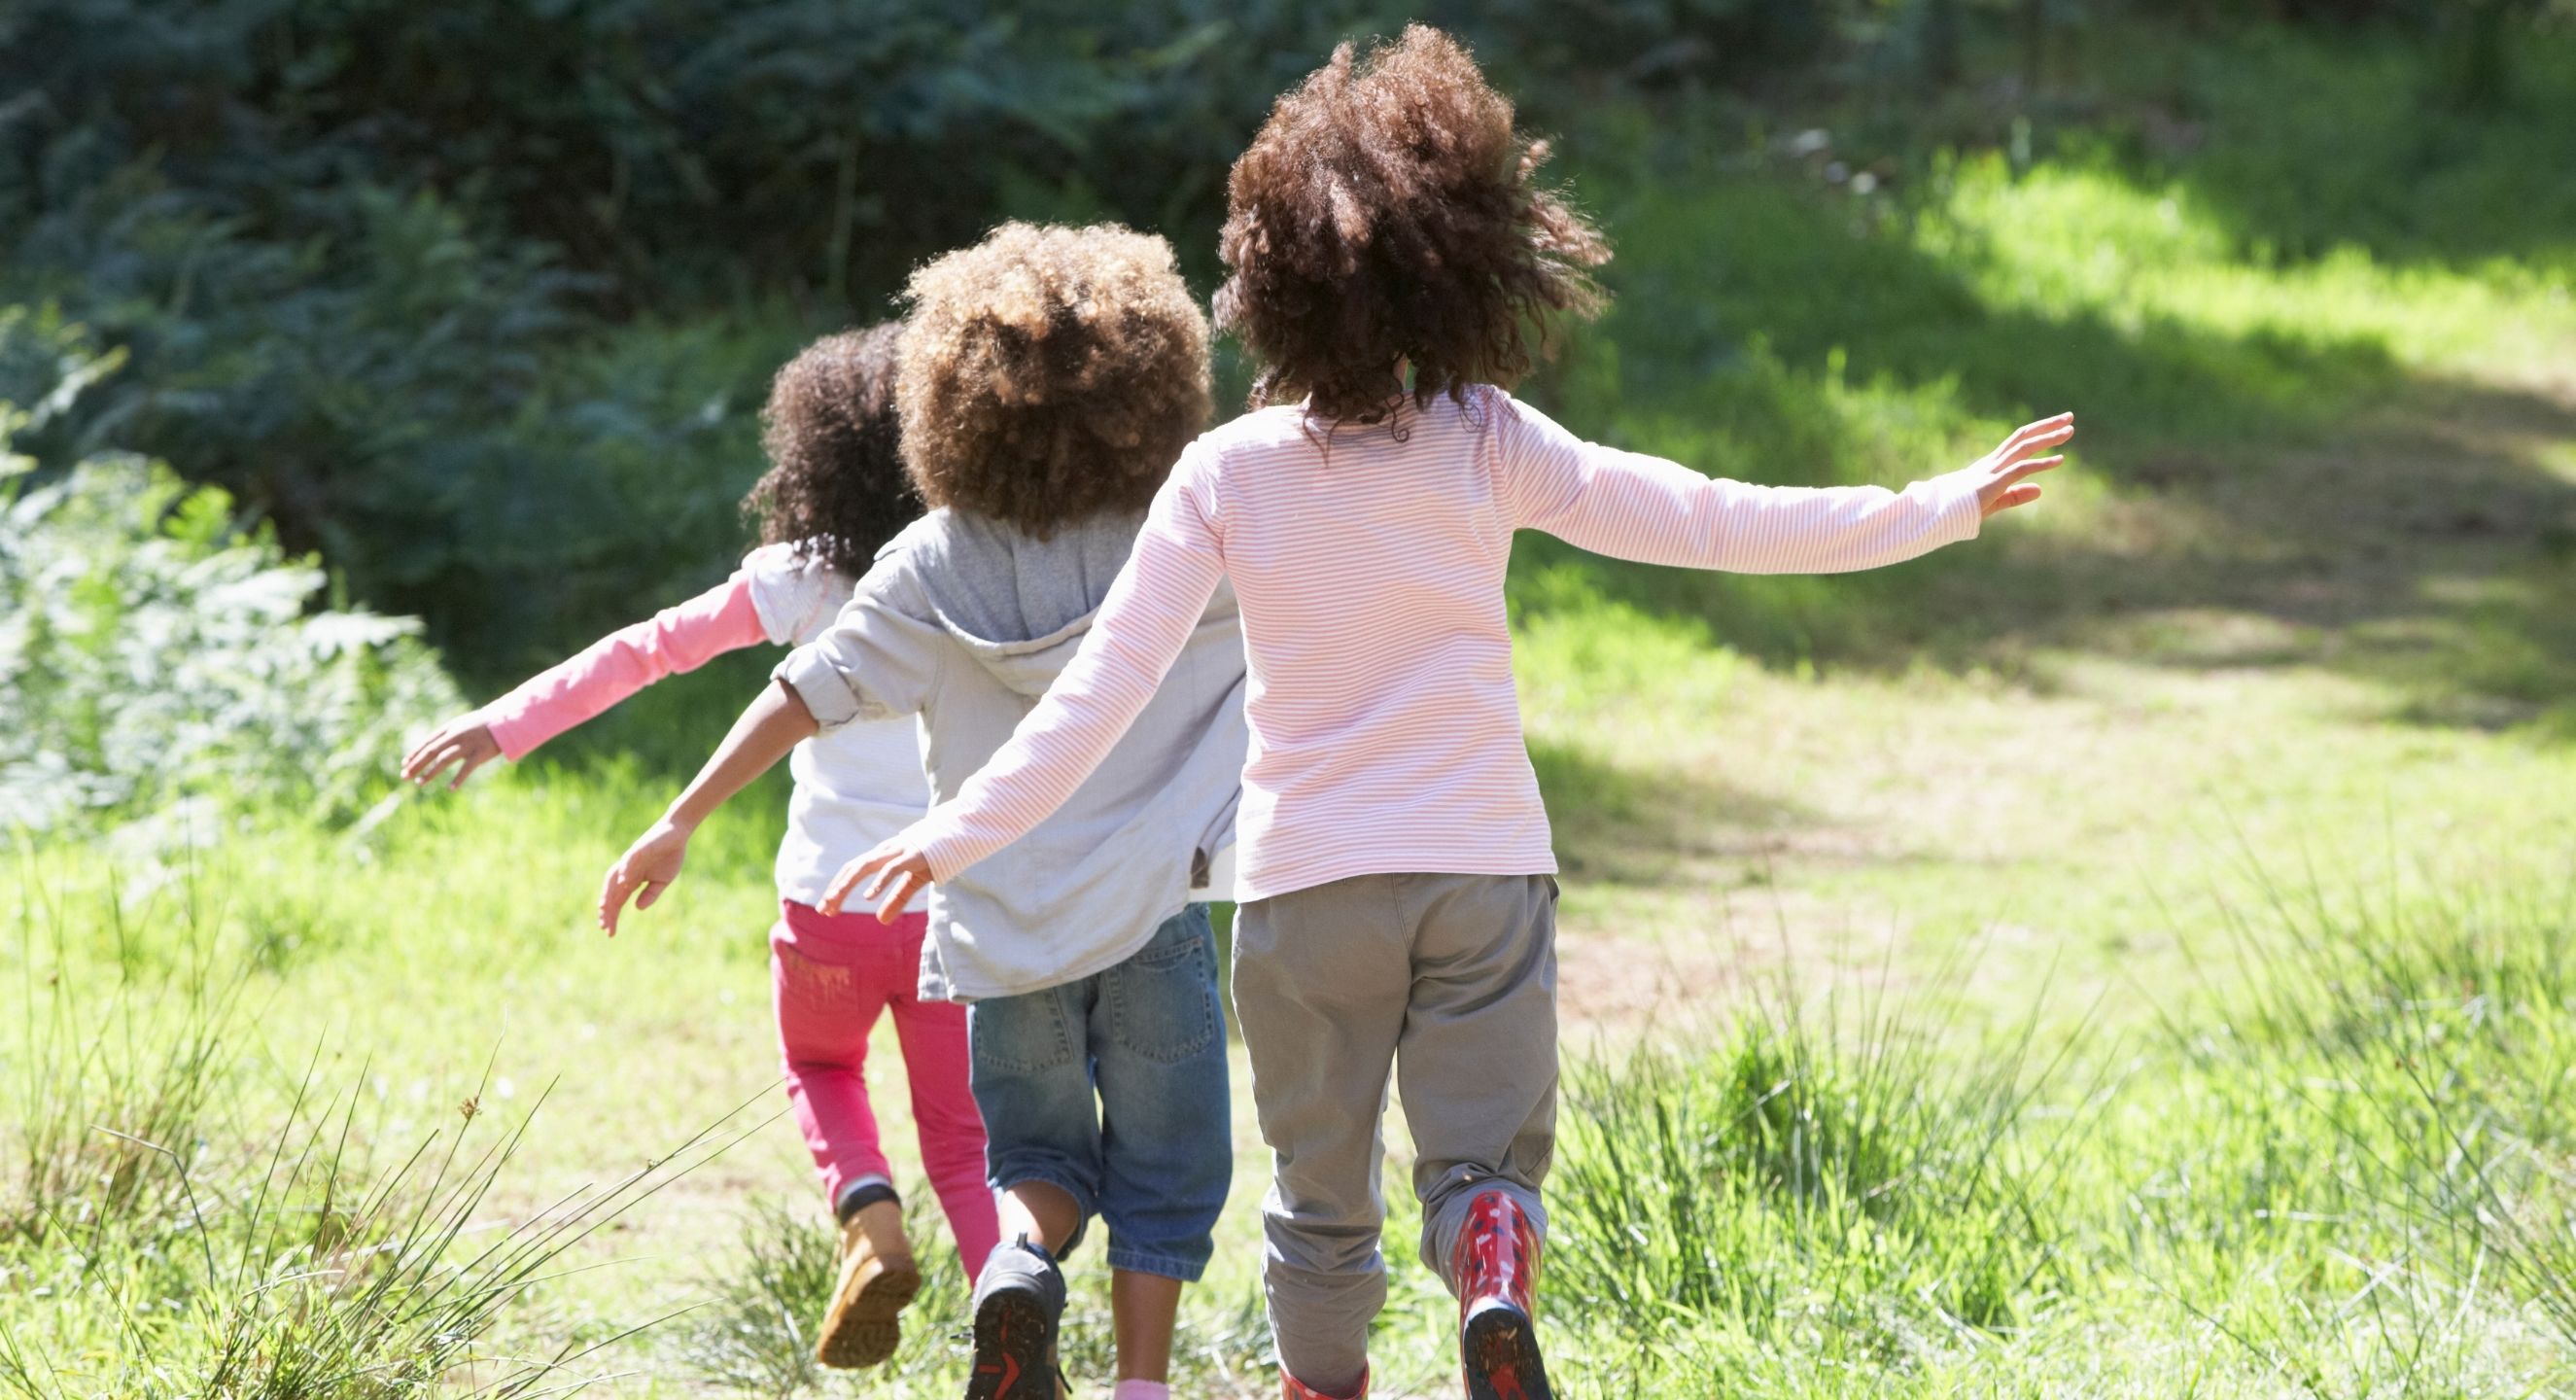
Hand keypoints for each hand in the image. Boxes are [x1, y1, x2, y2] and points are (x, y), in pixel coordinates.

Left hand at [402, 714, 502, 789]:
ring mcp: (468, 745)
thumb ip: (448, 735)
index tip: (404, 764)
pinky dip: (457, 779)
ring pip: (444, 760)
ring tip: (420, 783)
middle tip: (404, 776)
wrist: (505, 721)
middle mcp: (456, 736)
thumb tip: (432, 747)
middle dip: (416, 764)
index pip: (427, 742)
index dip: (415, 753)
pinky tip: (449, 789)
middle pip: (431, 751)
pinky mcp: (480, 754)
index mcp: (450, 728)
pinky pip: (466, 769)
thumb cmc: (483, 725)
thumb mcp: (462, 725)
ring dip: (430, 772)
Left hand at [598, 819, 692, 936]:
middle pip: (611, 892)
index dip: (613, 916)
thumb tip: (638, 908)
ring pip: (613, 877)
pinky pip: (628, 860)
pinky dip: (624, 871)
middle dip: (607, 909)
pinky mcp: (639, 849)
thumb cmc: (669, 856)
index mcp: (632, 880)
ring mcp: (630, 860)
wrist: (677, 834)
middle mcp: (627, 871)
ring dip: (608, 892)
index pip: (617, 901)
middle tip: (604, 926)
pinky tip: (622, 883)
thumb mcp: (662, 881)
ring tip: (604, 907)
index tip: (610, 932)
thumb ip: (650, 894)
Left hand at [821, 838, 934, 923]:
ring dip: (847, 884)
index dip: (837, 888)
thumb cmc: (934, 855)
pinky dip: (879, 882)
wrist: (957, 833)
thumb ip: (897, 899)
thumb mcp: (913, 881)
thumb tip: (882, 920)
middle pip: (852, 869)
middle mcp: (885, 852)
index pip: (851, 871)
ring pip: (865, 866)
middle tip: (823, 911)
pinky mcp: (913, 856)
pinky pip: (892, 869)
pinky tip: (869, 896)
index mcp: (882, 856)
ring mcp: (898, 852)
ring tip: (834, 900)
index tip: (826, 910)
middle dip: (835, 889)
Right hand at [1969, 413, 2072, 519]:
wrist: (1936, 515)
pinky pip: (2021, 469)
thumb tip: (2040, 490)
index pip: (2018, 442)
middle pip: (2023, 437)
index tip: (2058, 426)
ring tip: (2069, 431)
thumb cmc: (1959, 509)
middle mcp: (1993, 462)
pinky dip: (2041, 464)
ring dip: (2047, 438)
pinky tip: (2059, 460)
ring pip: (2024, 447)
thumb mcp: (1994, 503)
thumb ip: (2016, 496)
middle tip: (2069, 417)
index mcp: (1991, 464)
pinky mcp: (1993, 482)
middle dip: (2046, 426)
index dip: (2038, 432)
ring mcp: (1992, 470)